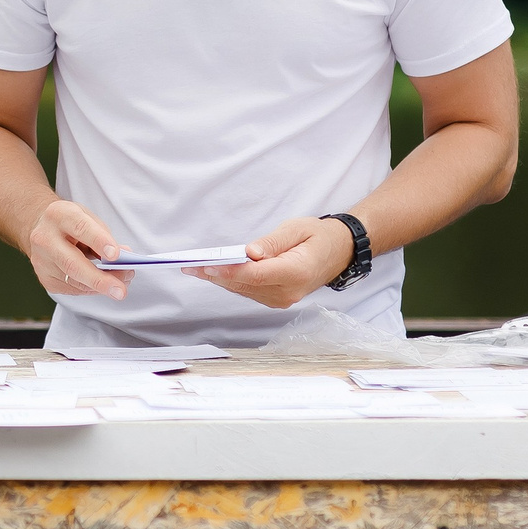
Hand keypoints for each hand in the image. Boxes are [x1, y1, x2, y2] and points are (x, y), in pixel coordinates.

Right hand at [23, 200, 127, 300]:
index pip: (80, 228)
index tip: (116, 255)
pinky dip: (90, 289)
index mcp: (59, 215)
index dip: (99, 242)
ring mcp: (41, 261)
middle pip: (73, 264)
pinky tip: (100, 284)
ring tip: (120, 286)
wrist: (40, 227)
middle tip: (120, 290)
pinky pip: (72, 289)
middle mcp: (45, 238)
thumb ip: (104, 236)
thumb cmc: (70, 222)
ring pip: (74, 281)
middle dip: (99, 279)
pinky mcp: (44, 278)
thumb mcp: (87, 218)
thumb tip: (123, 259)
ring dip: (100, 287)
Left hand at [187, 216, 355, 308]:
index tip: (208, 265)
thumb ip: (273, 242)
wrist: (338, 253)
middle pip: (245, 284)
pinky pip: (249, 291)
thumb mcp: (297, 229)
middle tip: (189, 265)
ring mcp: (281, 299)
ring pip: (243, 290)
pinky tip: (214, 272)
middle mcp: (287, 292)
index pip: (256, 275)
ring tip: (194, 268)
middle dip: (215, 275)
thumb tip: (250, 252)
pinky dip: (230, 281)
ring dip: (219, 279)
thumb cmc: (318, 237)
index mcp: (296, 273)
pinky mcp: (276, 299)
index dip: (230, 271)